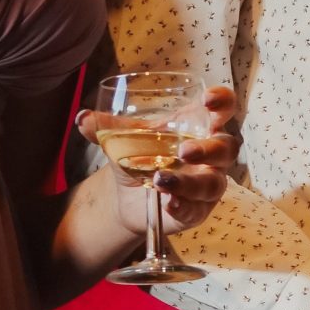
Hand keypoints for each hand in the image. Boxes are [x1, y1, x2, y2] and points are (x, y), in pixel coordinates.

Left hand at [80, 83, 239, 235]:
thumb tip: (82, 118)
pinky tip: (168, 204)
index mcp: (199, 126)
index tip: (208, 100)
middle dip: (208, 149)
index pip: (223, 108)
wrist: (129, 197)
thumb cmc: (139, 157)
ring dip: (190, 182)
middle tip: (184, 150)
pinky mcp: (200, 209)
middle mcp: (212, 154)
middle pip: (227, 147)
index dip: (222, 102)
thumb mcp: (123, 140)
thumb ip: (106, 128)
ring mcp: (209, 182)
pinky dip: (184, 205)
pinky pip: (199, 209)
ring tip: (161, 179)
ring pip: (214, 182)